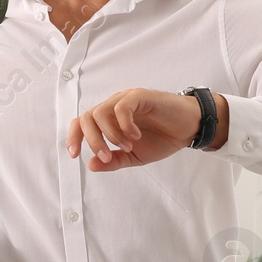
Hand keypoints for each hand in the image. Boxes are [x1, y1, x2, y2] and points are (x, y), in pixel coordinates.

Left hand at [66, 88, 223, 171]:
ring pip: (100, 112)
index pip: (81, 123)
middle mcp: (113, 107)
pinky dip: (125, 125)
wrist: (188, 128)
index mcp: (109, 120)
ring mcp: (126, 100)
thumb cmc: (161, 138)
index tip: (75, 155)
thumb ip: (113, 160)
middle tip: (107, 156)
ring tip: (127, 146)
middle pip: (86, 118)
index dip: (74, 137)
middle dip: (92, 140)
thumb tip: (90, 164)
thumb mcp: (134, 157)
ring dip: (109, 134)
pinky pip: (122, 106)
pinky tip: (136, 136)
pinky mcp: (140, 96)